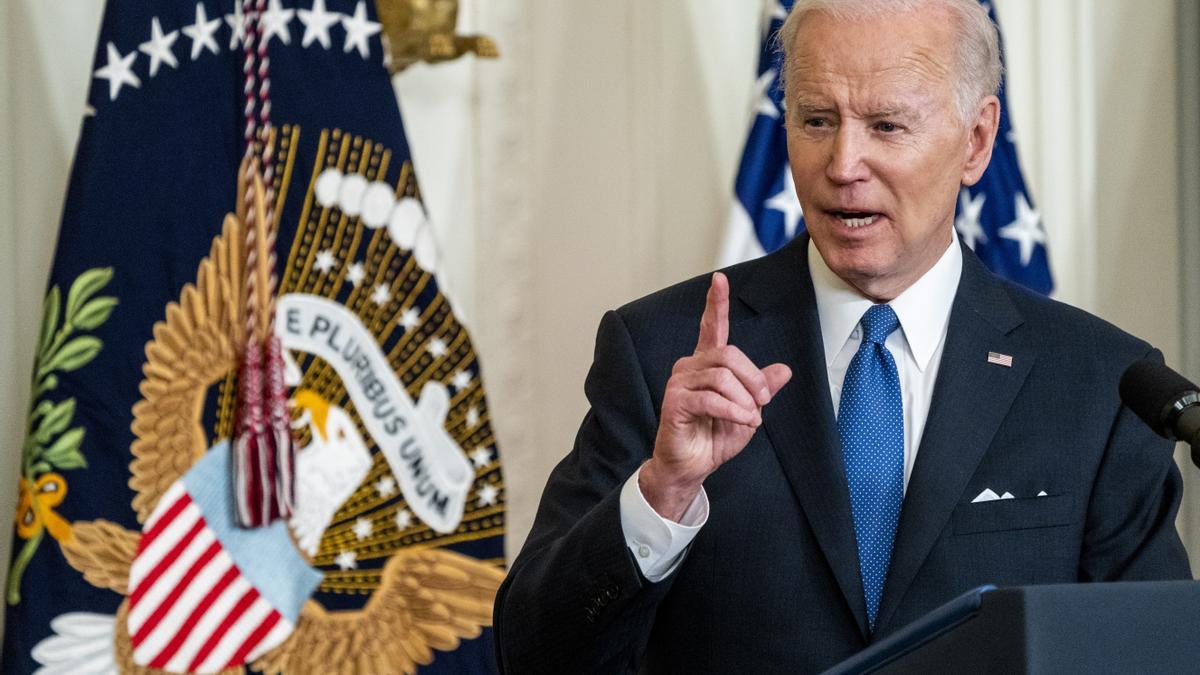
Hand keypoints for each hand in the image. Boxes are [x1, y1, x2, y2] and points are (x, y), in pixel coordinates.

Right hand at [640, 272, 791, 520]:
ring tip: (750, 417)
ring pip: (722, 376)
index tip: (719, 279)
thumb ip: (762, 389)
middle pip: (728, 354)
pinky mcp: (675, 402)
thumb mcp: (748, 411)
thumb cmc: (714, 437)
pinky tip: (744, 421)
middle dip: (753, 379)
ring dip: (744, 400)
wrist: (692, 466)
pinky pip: (711, 398)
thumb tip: (783, 370)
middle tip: (762, 403)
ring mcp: (679, 383)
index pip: (711, 327)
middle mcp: (690, 367)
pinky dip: (733, 411)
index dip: (716, 303)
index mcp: (707, 365)